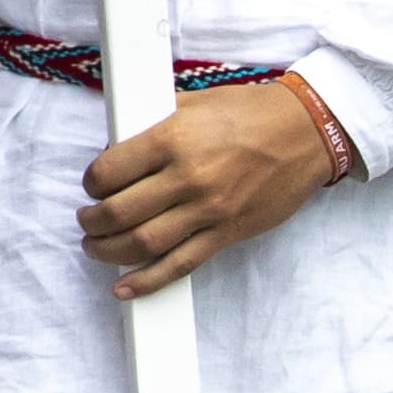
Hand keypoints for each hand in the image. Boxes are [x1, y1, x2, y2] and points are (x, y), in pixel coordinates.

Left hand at [78, 77, 336, 298]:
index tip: (91, 186)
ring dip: (110, 251)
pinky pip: (180, 265)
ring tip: (97, 247)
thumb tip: (120, 146)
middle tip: (87, 220)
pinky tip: (124, 288)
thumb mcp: (194, 103)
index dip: (90, 182)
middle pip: (120, 212)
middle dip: (92, 221)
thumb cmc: (250, 113)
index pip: (110, 171)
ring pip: (143, 243)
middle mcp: (187, 178)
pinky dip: (148, 281)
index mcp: (172, 139)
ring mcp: (208, 210)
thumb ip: (155, 124)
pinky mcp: (227, 233)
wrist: (305, 133)